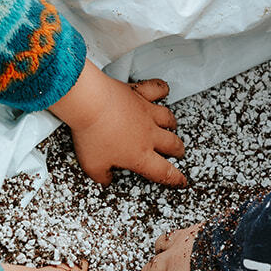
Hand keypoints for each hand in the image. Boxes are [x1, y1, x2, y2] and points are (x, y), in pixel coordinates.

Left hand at [49, 60, 185, 186]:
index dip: (174, 179)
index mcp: (140, 155)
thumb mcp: (92, 165)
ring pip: (168, 119)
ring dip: (172, 124)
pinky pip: (157, 90)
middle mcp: (148, 134)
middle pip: (172, 144)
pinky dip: (162, 89)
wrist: (90, 103)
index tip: (180, 181)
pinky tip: (163, 90)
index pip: (163, 172)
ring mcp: (146, 112)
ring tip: (172, 126)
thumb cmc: (92, 133)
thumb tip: (105, 181)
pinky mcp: (140, 94)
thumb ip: (102, 176)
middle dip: (177, 151)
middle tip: (178, 152)